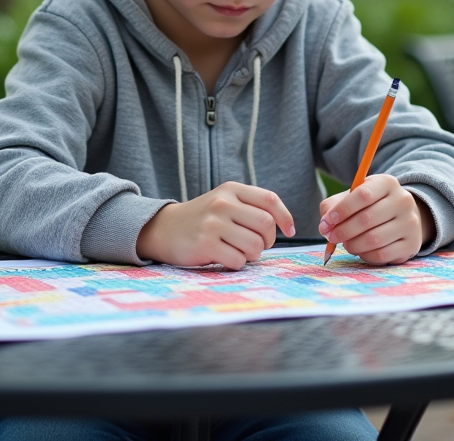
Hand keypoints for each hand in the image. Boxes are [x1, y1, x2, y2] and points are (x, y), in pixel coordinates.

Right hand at [136, 182, 295, 269]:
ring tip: (239, 251)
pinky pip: (238, 260)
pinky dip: (237, 264)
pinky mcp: (205, 244)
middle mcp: (222, 203)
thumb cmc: (202, 218)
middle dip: (268, 240)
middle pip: (266, 225)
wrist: (163, 229)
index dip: (285, 217)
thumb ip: (250, 207)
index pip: (269, 199)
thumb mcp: (224, 201)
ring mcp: (213, 224)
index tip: (290, 230)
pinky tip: (225, 258)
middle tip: (258, 245)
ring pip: (254, 246)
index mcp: (230, 190)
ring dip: (252, 255)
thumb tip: (285, 224)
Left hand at [318, 174, 433, 264]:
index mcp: (387, 183)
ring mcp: (410, 223)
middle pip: (367, 219)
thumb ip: (333, 207)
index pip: (363, 195)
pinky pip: (382, 255)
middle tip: (332, 236)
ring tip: (346, 243)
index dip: (342, 210)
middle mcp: (403, 200)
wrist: (401, 217)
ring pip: (374, 239)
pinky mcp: (412, 245)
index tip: (327, 221)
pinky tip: (361, 250)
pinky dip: (365, 255)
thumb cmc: (370, 206)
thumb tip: (325, 226)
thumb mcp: (352, 198)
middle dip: (343, 230)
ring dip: (353, 245)